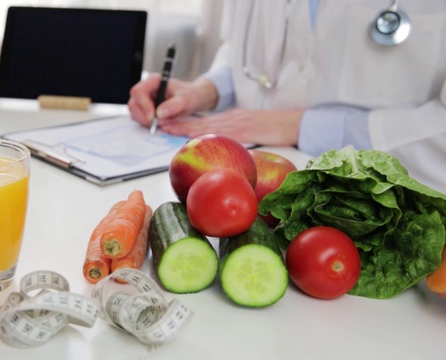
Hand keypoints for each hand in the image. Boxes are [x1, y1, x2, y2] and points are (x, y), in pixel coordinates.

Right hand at [127, 74, 218, 126]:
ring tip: (162, 122)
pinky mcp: (143, 109)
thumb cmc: (189, 96)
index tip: (153, 118)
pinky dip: (146, 123)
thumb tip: (159, 114)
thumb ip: (174, 105)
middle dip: (142, 116)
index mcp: (153, 81)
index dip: (143, 106)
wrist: (191, 100)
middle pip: (133, 103)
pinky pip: (138, 118)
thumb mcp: (185, 100)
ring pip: (134, 112)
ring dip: (144, 121)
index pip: (139, 92)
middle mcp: (145, 89)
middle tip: (155, 124)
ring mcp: (142, 99)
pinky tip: (159, 122)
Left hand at [160, 108, 303, 146]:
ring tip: (170, 127)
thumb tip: (226, 157)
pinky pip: (222, 131)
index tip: (171, 124)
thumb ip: (239, 141)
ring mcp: (237, 122)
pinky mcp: (245, 127)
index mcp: (233, 119)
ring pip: (207, 124)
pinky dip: (206, 133)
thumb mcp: (255, 133)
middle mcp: (232, 118)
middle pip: (201, 121)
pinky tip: (195, 136)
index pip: (206, 121)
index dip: (187, 122)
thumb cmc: (278, 129)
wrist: (297, 121)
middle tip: (162, 124)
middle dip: (181, 122)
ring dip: (187, 126)